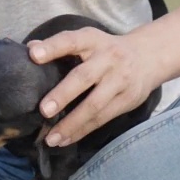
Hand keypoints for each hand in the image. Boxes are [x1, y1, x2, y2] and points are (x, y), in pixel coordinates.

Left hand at [28, 28, 158, 146]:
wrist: (149, 56)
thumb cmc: (106, 50)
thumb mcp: (88, 40)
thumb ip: (61, 45)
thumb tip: (30, 49)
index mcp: (92, 40)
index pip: (70, 41)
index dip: (52, 47)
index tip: (33, 56)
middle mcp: (108, 59)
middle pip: (84, 77)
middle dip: (63, 95)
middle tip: (43, 111)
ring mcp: (119, 81)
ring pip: (94, 105)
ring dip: (71, 124)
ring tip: (51, 138)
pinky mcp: (127, 100)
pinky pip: (102, 118)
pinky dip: (82, 131)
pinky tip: (66, 139)